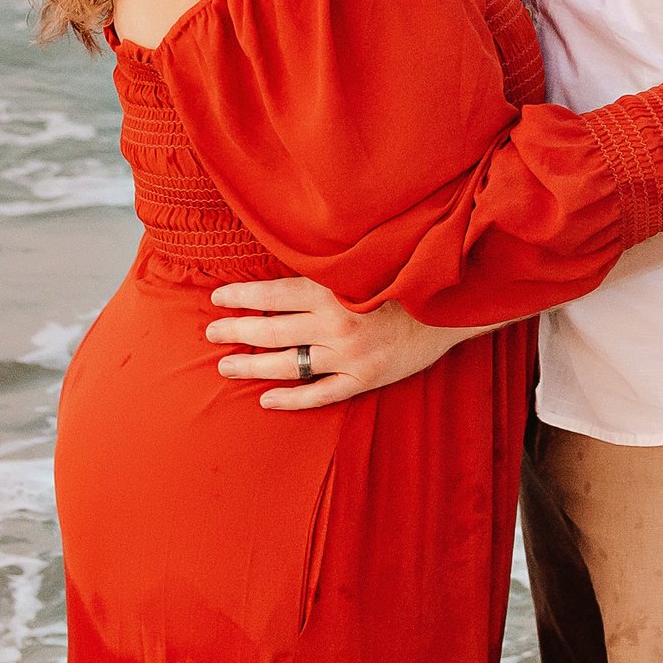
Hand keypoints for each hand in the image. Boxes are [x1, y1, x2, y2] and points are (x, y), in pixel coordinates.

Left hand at [206, 279, 480, 407]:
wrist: (451, 303)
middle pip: (272, 330)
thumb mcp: (363, 262)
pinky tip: (267, 400)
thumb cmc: (405, 275)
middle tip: (211, 334)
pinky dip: (291, 400)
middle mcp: (335, 324)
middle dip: (237, 331)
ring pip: (288, 365)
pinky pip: (320, 395)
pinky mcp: (364, 378)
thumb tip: (286, 266)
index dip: (241, 296)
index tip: (217, 298)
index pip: (272, 294)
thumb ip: (325, 268)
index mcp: (332, 290)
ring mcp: (349, 355)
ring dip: (253, 365)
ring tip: (227, 364)